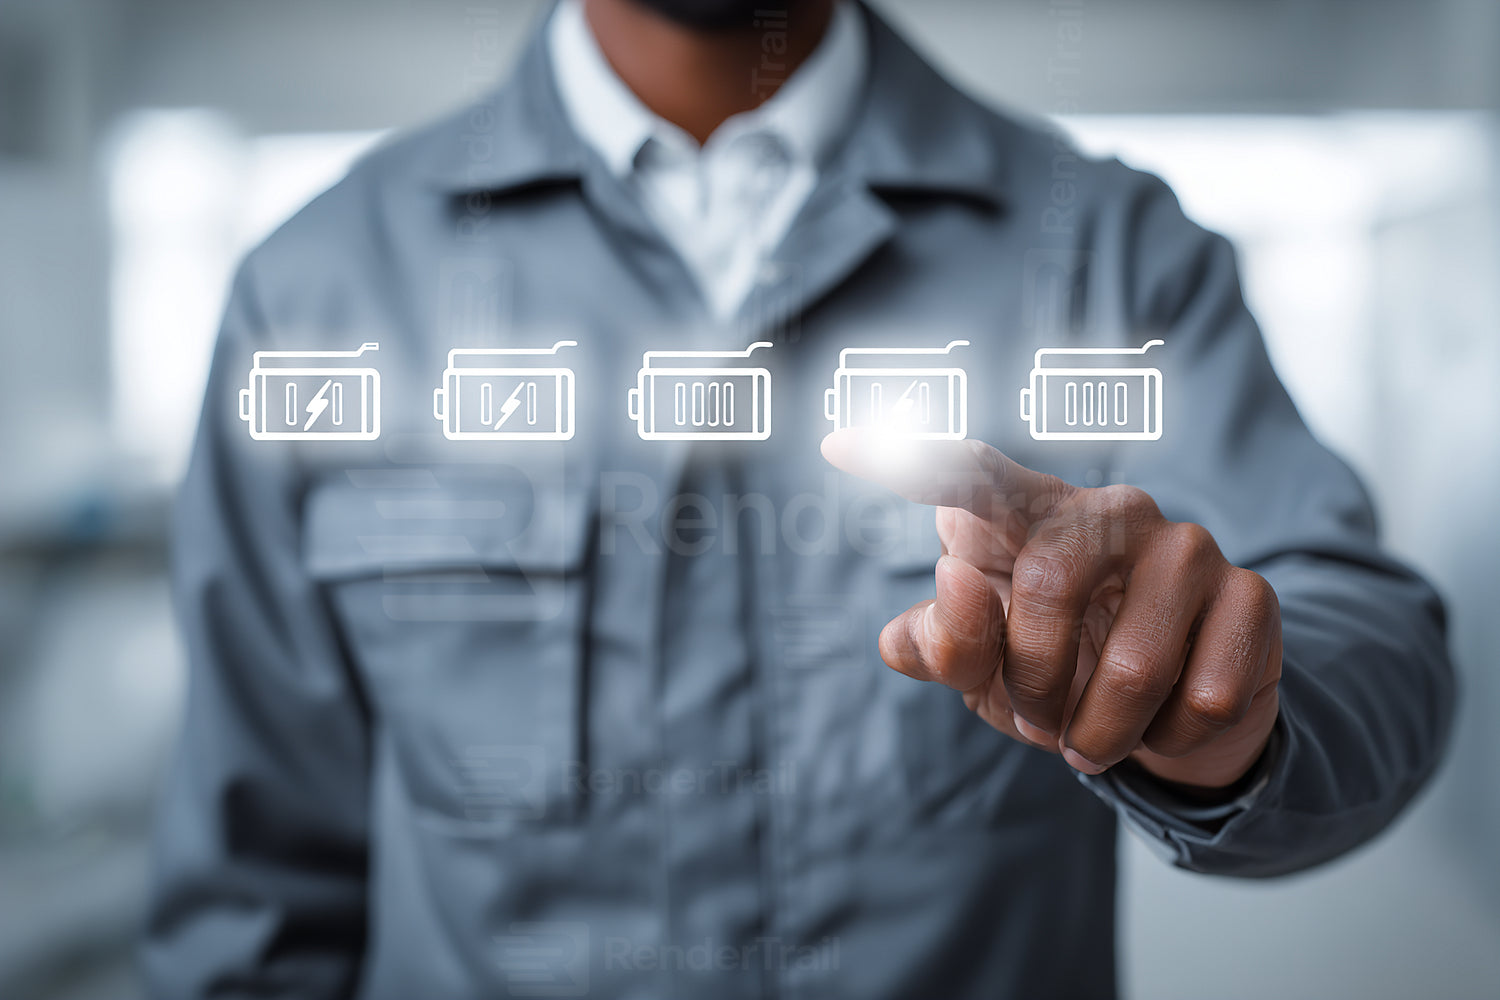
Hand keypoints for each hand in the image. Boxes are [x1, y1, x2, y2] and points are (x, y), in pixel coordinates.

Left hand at [822, 430, 1281, 789]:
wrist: (1169, 722)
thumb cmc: (1058, 676)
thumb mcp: (983, 674)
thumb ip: (941, 643)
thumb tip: (953, 581)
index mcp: (1027, 519)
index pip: (971, 478)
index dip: (910, 463)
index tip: (839, 445)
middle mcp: (1108, 512)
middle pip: (1044, 593)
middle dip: (1033, 684)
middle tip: (1041, 721)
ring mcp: (1187, 546)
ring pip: (1133, 664)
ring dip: (1101, 730)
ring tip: (1096, 734)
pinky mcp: (1251, 595)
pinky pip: (1200, 696)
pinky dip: (1169, 738)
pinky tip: (1168, 721)